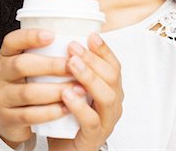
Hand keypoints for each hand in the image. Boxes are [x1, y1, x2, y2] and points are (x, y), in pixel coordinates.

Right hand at [0, 29, 72, 147]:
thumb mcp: (31, 64)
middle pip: (20, 65)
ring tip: (78, 89)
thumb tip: (84, 37)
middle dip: (50, 65)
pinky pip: (29, 115)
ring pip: (27, 93)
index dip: (30, 36)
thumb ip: (48, 52)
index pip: (12, 40)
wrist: (10, 118)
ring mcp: (2, 97)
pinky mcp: (7, 118)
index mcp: (6, 54)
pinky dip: (50, 112)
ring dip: (55, 91)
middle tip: (74, 66)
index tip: (52, 35)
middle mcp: (0, 73)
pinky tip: (67, 108)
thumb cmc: (29, 82)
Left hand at [48, 33, 122, 150]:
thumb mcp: (75, 86)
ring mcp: (106, 121)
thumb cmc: (69, 113)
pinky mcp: (94, 137)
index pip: (114, 64)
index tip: (90, 35)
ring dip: (88, 77)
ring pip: (106, 96)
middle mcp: (114, 103)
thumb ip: (74, 67)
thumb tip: (62, 37)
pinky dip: (79, 106)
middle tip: (73, 47)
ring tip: (71, 64)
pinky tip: (66, 94)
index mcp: (111, 88)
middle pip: (111, 77)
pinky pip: (91, 121)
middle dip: (92, 59)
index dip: (104, 49)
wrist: (65, 148)